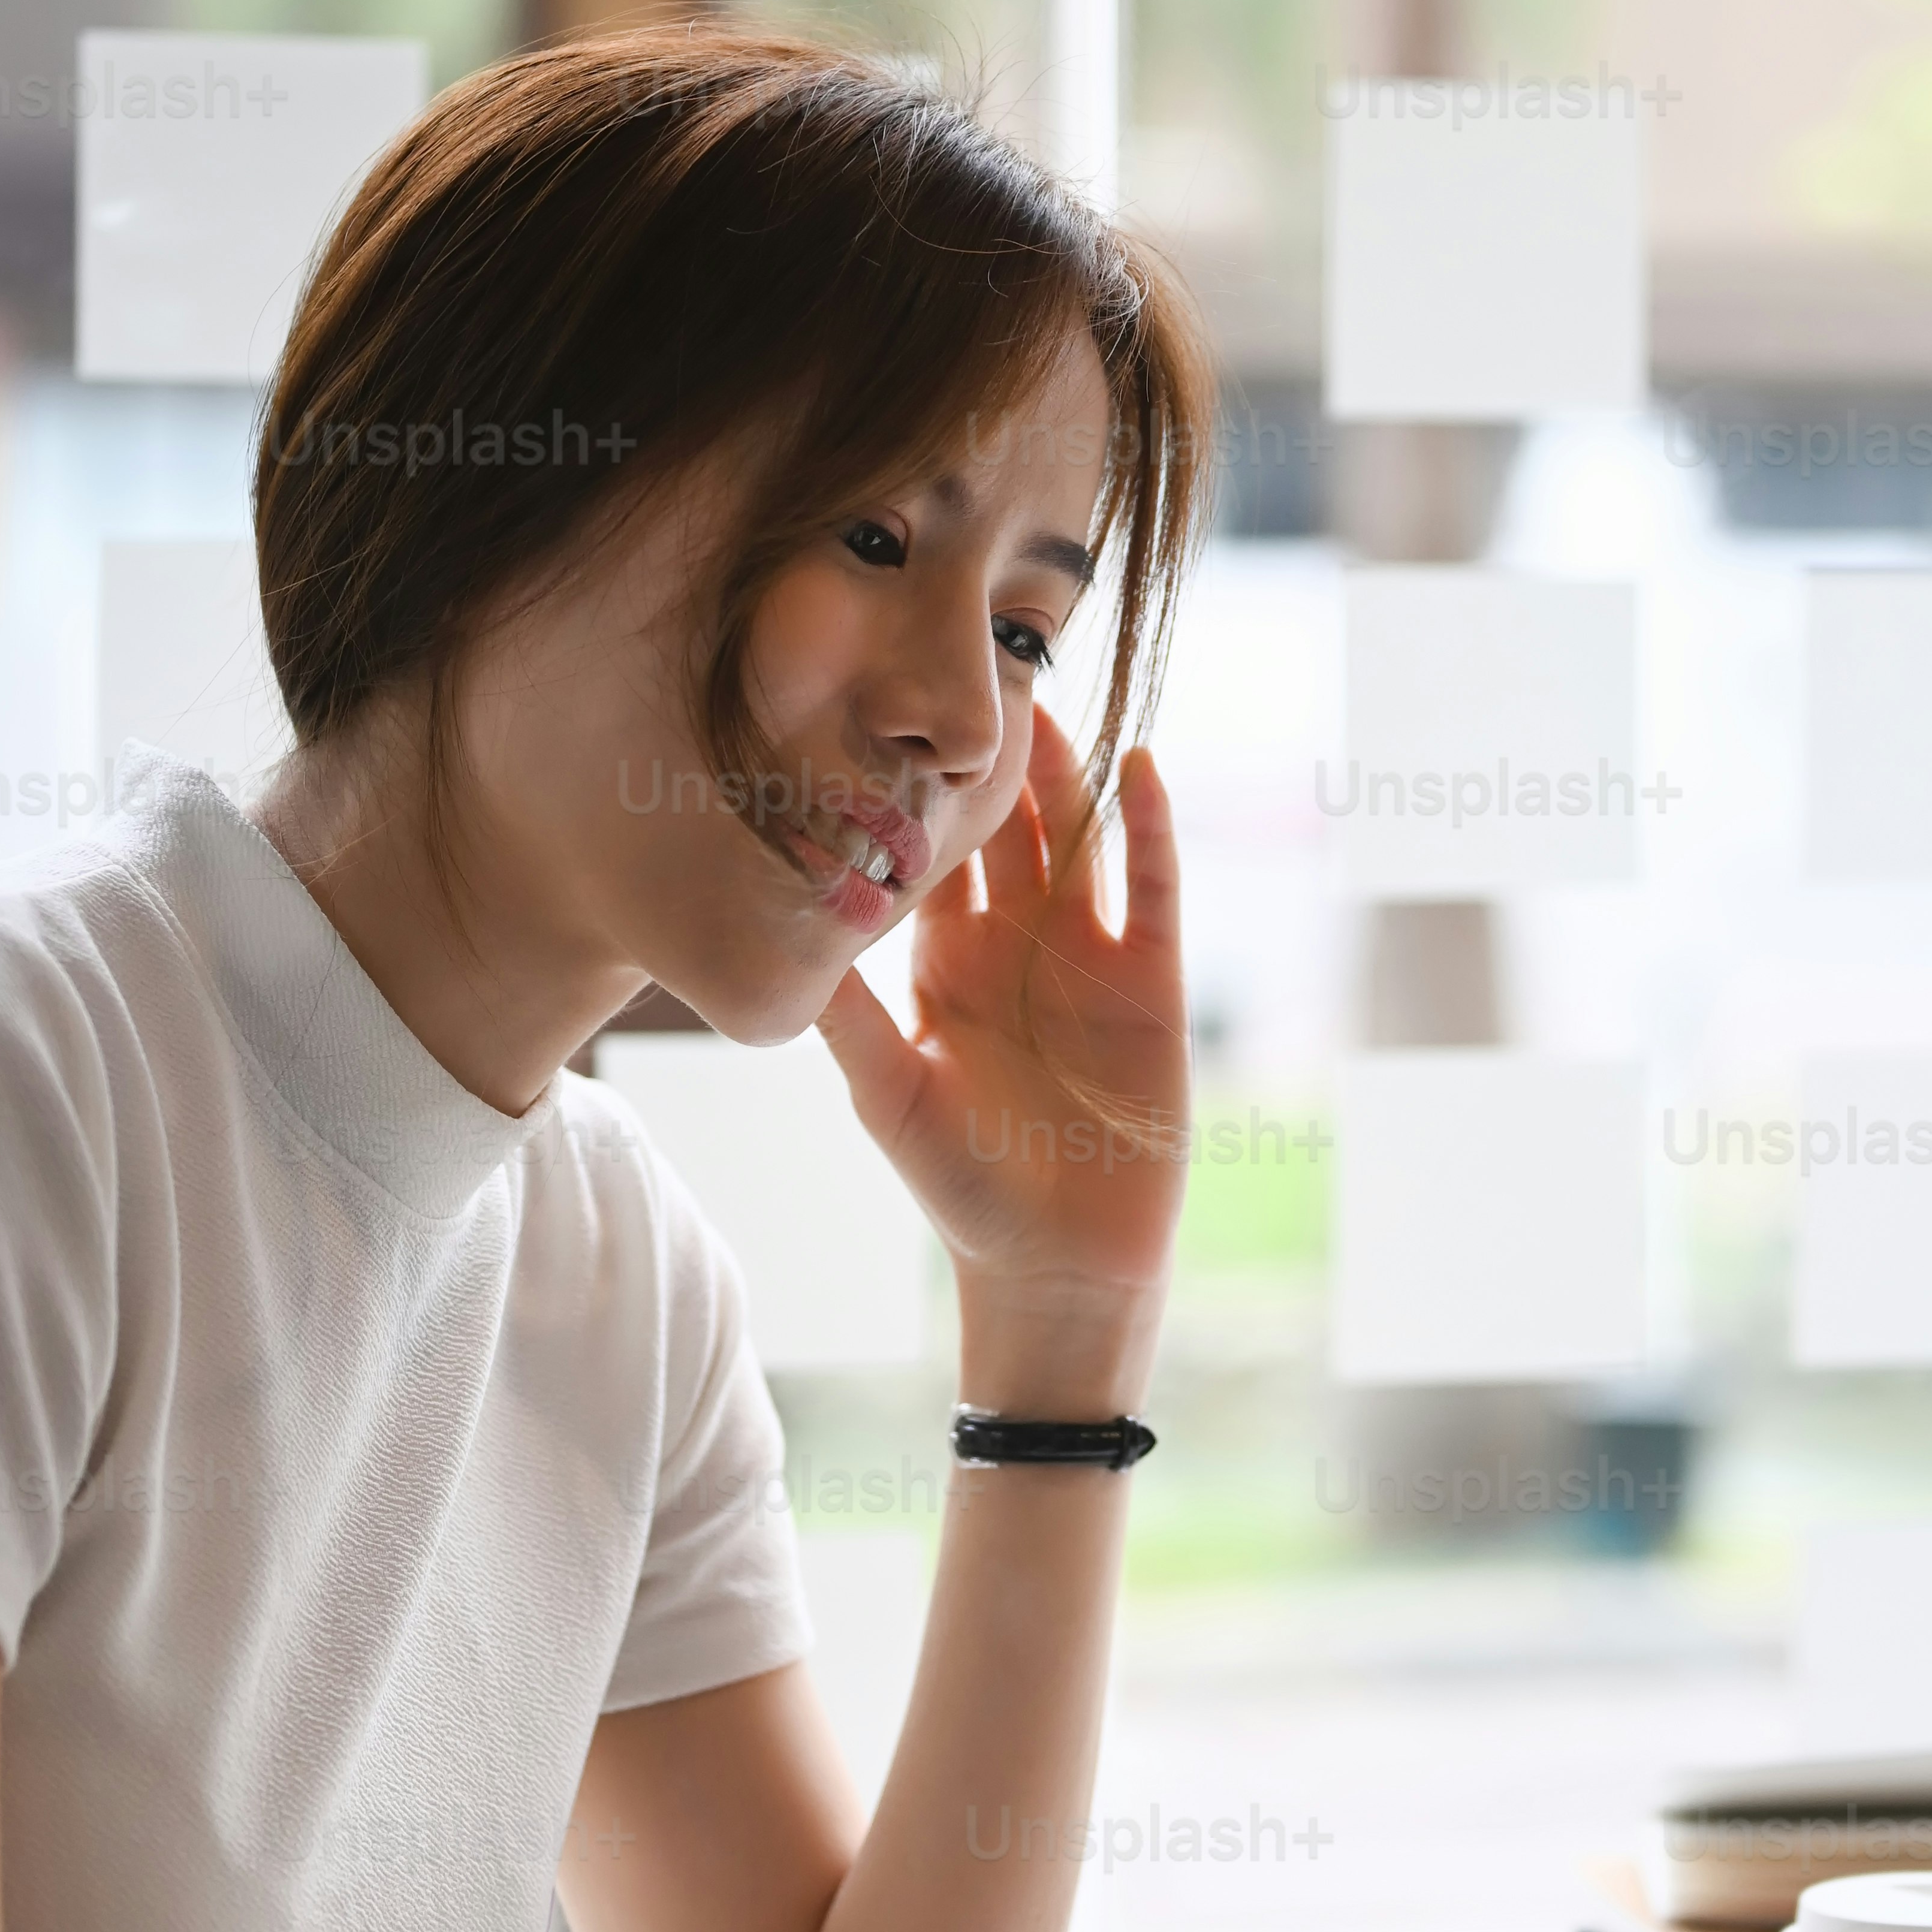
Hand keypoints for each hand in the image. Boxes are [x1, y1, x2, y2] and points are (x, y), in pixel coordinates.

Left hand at [814, 711, 1184, 1377]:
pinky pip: (1153, 887)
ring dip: (1064, 773)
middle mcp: (1018, 943)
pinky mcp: (1152, 981)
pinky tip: (1139, 764)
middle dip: (990, 759)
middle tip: (966, 670)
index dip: (915, 791)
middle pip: (1005, 829)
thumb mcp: (888, 1093)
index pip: (932, 855)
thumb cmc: (963, 1186)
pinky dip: (1148, 827)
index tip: (883, 712)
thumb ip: (846, 1014)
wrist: (1056, 1261)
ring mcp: (1089, 956)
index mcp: (948, 961)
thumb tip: (779, 937)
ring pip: (1077, 840)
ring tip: (1043, 696)